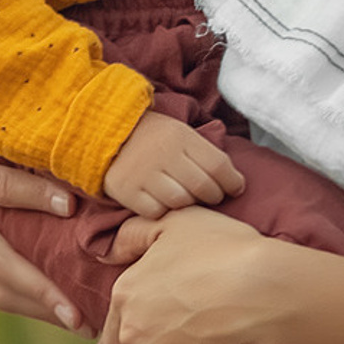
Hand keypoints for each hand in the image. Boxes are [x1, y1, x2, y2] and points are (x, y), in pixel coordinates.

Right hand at [99, 110, 247, 219]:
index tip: (234, 188)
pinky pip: (155, 212)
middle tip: (211, 196)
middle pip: (203, 187)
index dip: (232, 182)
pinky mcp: (126, 190)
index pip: (219, 165)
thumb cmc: (153, 137)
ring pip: (181, 202)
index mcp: (180, 136)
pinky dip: (162, 211)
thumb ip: (205, 154)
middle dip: (213, 196)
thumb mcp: (180, 133)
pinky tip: (162, 201)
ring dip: (188, 204)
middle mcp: (163, 154)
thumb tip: (236, 183)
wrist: (106, 132)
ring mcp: (143, 173)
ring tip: (186, 198)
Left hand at [99, 208, 286, 343]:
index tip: (167, 315)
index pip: (113, 328)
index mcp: (124, 296)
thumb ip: (133, 234)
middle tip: (188, 329)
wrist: (264, 294)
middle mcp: (132, 335)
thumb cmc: (224, 252)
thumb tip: (107, 252)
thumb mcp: (175, 223)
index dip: (139, 322)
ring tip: (208, 340)